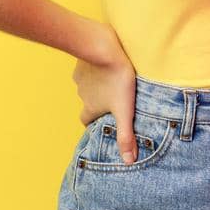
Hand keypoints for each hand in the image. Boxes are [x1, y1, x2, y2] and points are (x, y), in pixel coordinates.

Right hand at [71, 23, 140, 163]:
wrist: (103, 48)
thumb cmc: (117, 79)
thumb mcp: (125, 110)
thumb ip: (126, 135)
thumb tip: (128, 161)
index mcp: (90, 108)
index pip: (86, 120)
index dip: (94, 122)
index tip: (104, 121)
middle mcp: (82, 95)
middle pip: (87, 103)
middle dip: (97, 103)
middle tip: (112, 99)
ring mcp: (80, 79)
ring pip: (87, 86)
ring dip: (97, 85)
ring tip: (112, 80)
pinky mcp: (82, 63)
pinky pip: (87, 68)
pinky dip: (95, 69)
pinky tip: (106, 64)